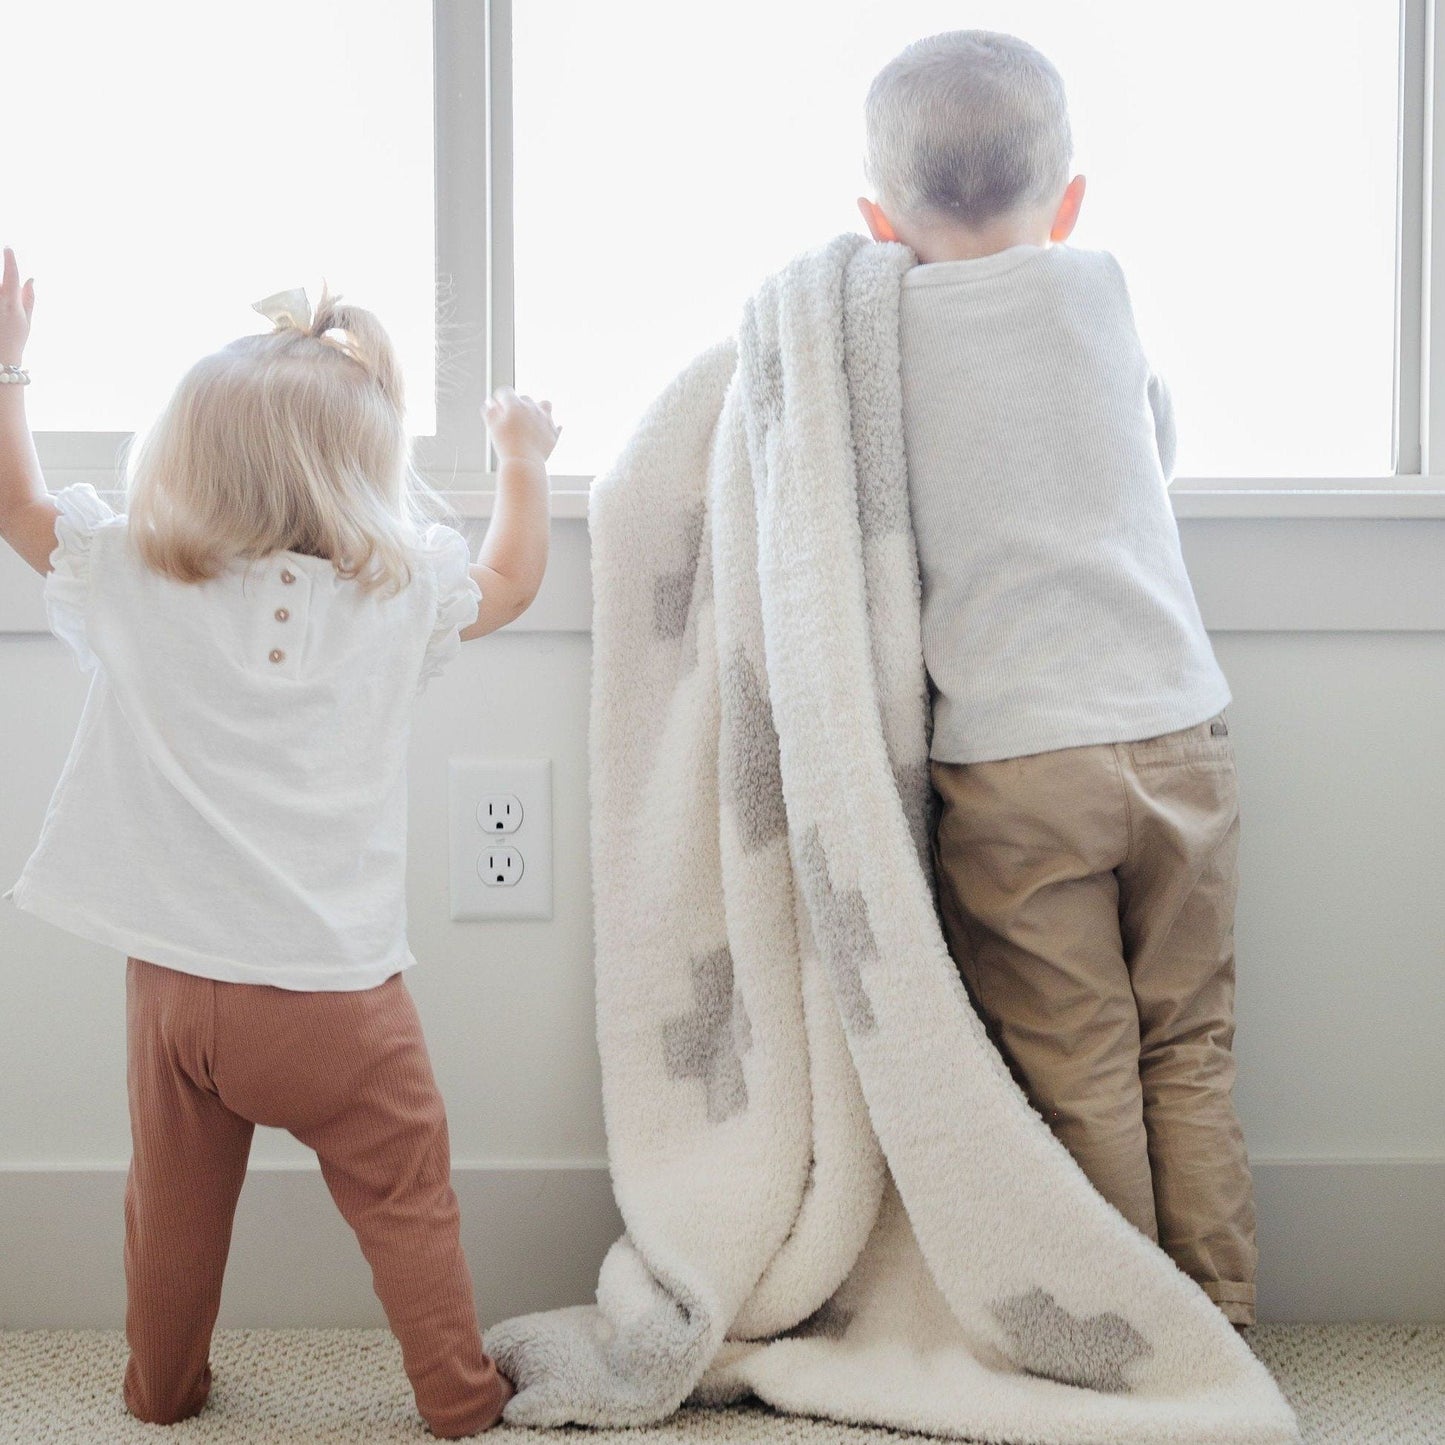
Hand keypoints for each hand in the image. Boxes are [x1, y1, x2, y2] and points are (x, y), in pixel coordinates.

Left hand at [0, 249, 34, 368]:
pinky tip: (3, 317)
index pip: (11, 274)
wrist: (0, 358)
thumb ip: (28, 298)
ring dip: (4, 299)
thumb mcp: (26, 320)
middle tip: (8, 307)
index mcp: (10, 301)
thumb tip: (30, 279)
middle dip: (4, 287)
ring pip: (0, 292)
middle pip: (2, 284)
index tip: (8, 248)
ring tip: (6, 317)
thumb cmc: (14, 340)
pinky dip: (2, 309)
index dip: (10, 259)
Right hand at [485, 387, 559, 463]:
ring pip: (545, 404)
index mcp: (515, 404)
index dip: (499, 399)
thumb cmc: (505, 445)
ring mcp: (545, 419)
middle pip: (524, 398)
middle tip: (511, 418)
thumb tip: (491, 403)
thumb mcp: (492, 427)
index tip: (497, 407)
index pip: (506, 392)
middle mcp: (532, 408)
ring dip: (538, 408)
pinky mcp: (554, 433)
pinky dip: (550, 427)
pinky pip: (555, 425)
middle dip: (517, 405)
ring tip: (532, 418)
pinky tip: (544, 431)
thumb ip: (490, 411)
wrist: (524, 463)